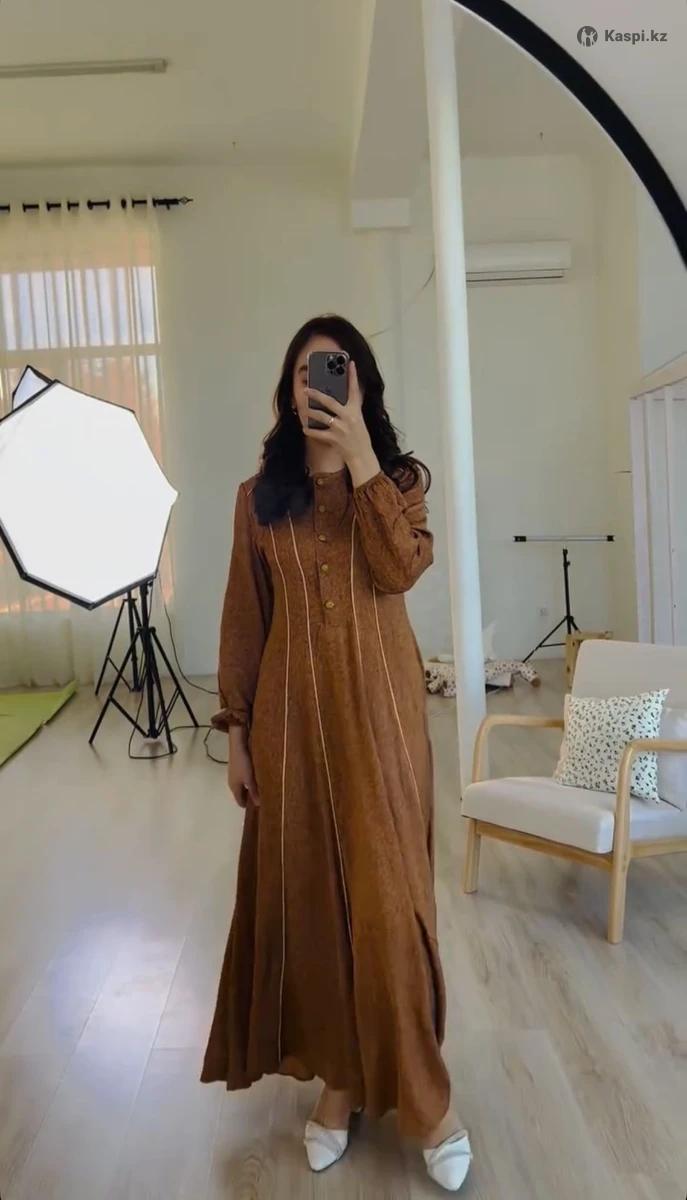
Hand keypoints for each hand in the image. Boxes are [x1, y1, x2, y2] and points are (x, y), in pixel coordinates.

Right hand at [228, 728, 259, 808]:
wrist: (238, 745)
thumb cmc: (243, 764)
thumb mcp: (250, 779)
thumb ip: (254, 791)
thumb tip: (258, 804)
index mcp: (234, 788)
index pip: (240, 802)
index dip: (248, 806)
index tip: (259, 808)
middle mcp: (233, 783)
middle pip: (241, 794)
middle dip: (251, 798)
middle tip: (264, 798)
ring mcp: (234, 775)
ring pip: (243, 786)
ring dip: (251, 789)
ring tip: (263, 789)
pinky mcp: (238, 768)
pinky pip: (244, 779)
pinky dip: (250, 782)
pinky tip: (258, 778)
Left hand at [303, 361, 379, 486]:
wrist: (361, 455)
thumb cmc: (359, 436)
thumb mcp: (358, 419)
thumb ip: (349, 408)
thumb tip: (336, 398)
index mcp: (356, 410)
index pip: (355, 390)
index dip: (353, 376)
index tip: (350, 363)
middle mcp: (349, 417)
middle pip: (330, 402)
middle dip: (316, 394)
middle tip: (306, 389)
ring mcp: (341, 428)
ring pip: (321, 417)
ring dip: (310, 413)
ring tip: (304, 409)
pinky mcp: (334, 439)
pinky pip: (318, 433)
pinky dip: (310, 431)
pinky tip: (305, 428)